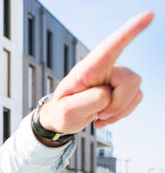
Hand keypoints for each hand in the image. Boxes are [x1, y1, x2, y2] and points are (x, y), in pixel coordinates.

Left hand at [40, 11, 153, 133]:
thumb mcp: (66, 112)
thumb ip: (86, 102)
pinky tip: (105, 116)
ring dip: (118, 111)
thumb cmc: (62, 111)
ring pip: (135, 92)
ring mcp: (116, 76)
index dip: (130, 31)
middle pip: (130, 80)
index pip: (110, 47)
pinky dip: (121, 113)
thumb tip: (107, 94)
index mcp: (87, 68)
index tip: (148, 16)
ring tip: (98, 114)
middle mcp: (105, 67)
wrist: (63, 118)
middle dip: (118, 104)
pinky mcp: (124, 87)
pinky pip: (136, 100)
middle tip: (98, 114)